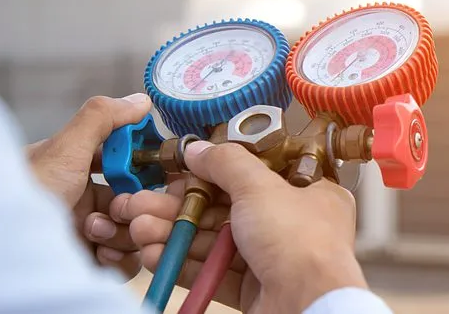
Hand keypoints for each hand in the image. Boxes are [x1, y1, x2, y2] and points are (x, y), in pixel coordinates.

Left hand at [27, 93, 151, 277]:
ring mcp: (87, 234)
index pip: (125, 165)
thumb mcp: (65, 148)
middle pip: (135, 201)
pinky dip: (120, 259)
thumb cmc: (28, 193)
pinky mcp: (90, 263)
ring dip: (123, 232)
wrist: (5, 244)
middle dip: (135, 205)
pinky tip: (101, 254)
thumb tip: (140, 101)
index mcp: (76, 170)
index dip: (142, 168)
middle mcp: (83, 202)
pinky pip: (125, 262)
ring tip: (95, 232)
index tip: (151, 171)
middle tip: (122, 208)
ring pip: (134, 231)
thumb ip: (102, 119)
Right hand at [113, 141, 364, 313]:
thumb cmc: (300, 242)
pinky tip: (154, 256)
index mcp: (309, 192)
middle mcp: (293, 224)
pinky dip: (183, 263)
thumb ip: (226, 164)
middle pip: (226, 208)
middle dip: (180, 207)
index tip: (180, 171)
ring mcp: (272, 258)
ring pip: (215, 241)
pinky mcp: (254, 290)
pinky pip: (214, 271)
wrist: (306, 305)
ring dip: (174, 233)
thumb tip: (199, 149)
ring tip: (138, 229)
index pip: (255, 173)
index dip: (215, 171)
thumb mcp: (260, 187)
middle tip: (141, 204)